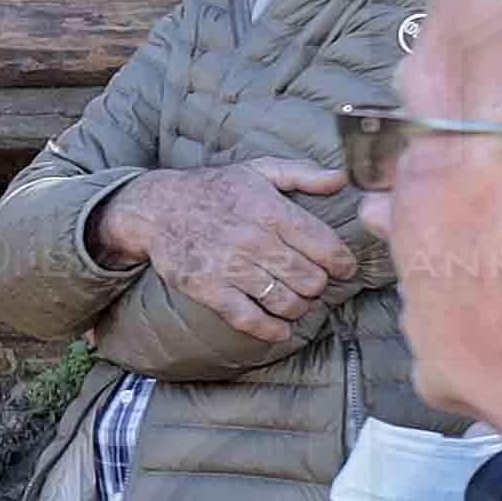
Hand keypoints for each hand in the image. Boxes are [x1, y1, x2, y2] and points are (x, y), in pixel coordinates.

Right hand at [99, 161, 360, 349]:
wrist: (157, 209)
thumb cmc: (215, 190)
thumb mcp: (258, 170)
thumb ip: (303, 174)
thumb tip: (342, 180)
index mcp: (270, 210)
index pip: (324, 246)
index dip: (342, 263)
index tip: (344, 269)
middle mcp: (253, 240)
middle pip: (309, 279)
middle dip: (319, 286)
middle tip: (314, 284)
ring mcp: (230, 267)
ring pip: (284, 302)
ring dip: (299, 308)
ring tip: (298, 302)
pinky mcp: (209, 290)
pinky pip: (249, 319)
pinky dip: (271, 330)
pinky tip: (280, 329)